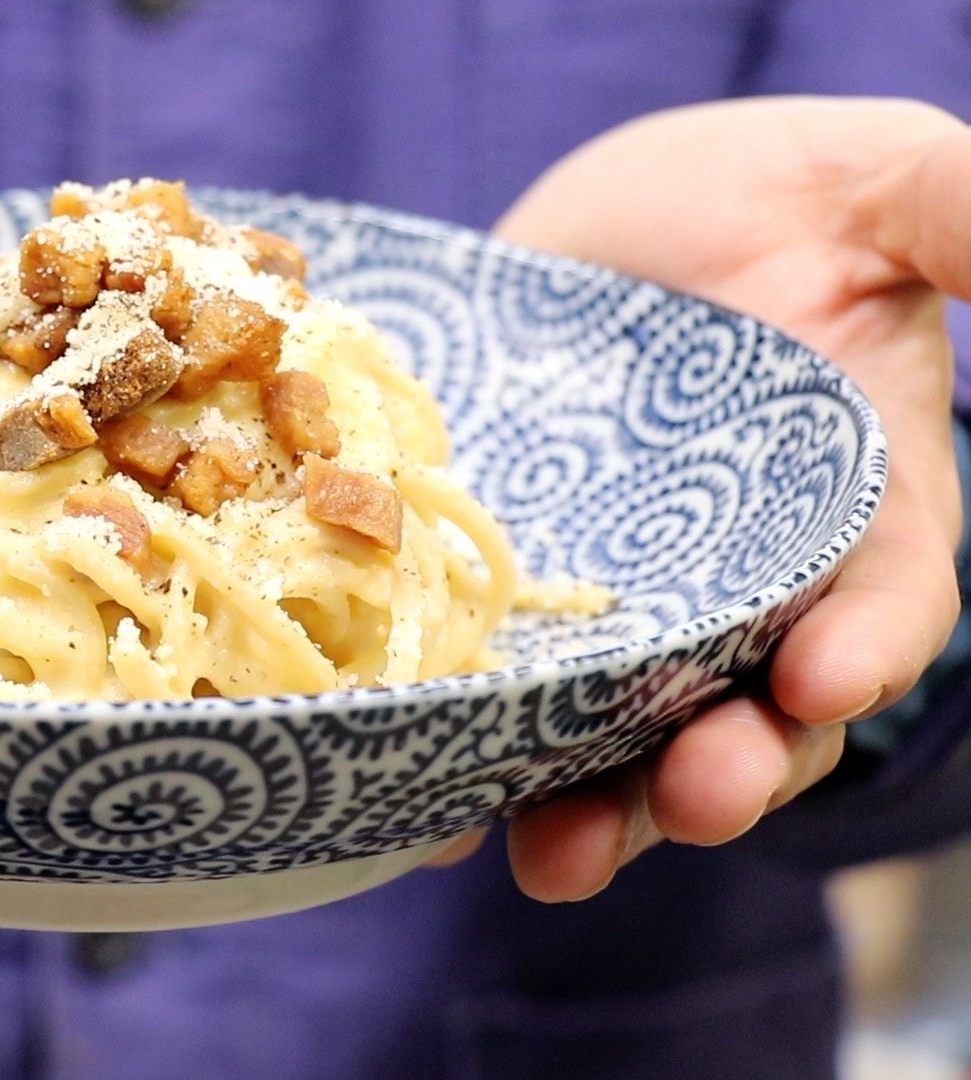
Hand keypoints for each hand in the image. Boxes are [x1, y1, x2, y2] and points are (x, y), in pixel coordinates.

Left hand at [459, 97, 966, 898]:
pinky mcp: (513, 607)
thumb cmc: (759, 197)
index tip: (824, 680)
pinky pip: (496, 706)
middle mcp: (745, 590)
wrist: (596, 228)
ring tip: (552, 859)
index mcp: (859, 510)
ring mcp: (623, 610)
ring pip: (621, 743)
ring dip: (594, 812)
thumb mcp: (868, 181)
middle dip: (729, 770)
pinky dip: (460, 767)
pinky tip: (421, 818)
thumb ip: (957, 214)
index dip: (866, 650)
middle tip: (696, 797)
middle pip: (754, 714)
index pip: (886, 601)